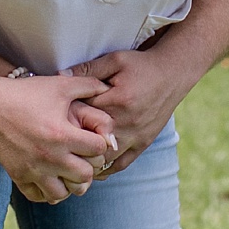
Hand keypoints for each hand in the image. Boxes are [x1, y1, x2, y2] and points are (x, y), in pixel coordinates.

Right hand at [0, 73, 115, 203]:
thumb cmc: (26, 94)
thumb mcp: (60, 85)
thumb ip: (88, 85)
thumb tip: (107, 88)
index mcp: (63, 134)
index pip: (99, 151)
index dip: (100, 145)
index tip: (93, 140)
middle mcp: (51, 156)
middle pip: (85, 176)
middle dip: (89, 167)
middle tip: (83, 158)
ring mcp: (34, 169)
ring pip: (63, 193)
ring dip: (69, 184)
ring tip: (68, 172)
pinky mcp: (19, 177)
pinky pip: (40, 197)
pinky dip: (47, 192)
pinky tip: (50, 178)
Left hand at [70, 45, 184, 175]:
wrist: (173, 74)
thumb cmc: (141, 65)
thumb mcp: (115, 59)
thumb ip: (88, 69)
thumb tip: (60, 75)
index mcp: (117, 101)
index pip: (83, 114)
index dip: (66, 117)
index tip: (55, 118)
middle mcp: (127, 123)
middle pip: (91, 142)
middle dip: (74, 144)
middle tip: (57, 146)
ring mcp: (136, 136)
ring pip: (105, 159)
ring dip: (88, 161)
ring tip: (71, 161)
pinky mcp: (143, 143)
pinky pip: (122, 163)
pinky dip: (106, 169)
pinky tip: (93, 168)